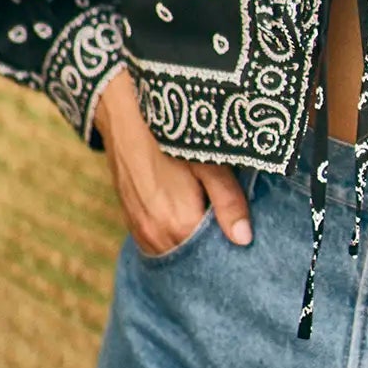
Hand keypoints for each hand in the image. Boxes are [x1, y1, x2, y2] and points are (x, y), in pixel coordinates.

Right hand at [93, 67, 253, 253]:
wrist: (123, 112)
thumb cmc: (170, 133)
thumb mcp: (209, 161)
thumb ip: (228, 201)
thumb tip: (244, 239)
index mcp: (178, 225)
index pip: (211, 255)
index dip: (230, 246)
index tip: (245, 235)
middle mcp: (154, 235)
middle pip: (191, 256)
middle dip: (211, 246)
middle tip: (230, 223)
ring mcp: (139, 229)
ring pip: (173, 250)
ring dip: (190, 241)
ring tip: (208, 216)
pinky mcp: (130, 220)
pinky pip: (157, 242)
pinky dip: (174, 236)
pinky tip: (187, 214)